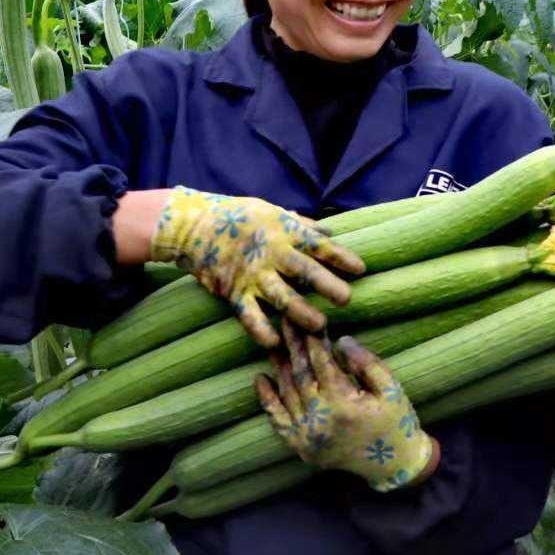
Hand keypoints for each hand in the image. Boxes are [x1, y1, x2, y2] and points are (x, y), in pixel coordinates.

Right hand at [150, 187, 364, 345]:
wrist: (194, 225)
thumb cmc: (238, 216)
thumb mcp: (272, 211)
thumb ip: (301, 224)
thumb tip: (329, 232)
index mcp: (283, 231)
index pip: (318, 245)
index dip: (340, 256)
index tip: (360, 269)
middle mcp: (270, 252)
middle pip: (303, 270)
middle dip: (326, 284)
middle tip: (347, 299)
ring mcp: (252, 274)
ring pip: (280, 296)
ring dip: (300, 312)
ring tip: (320, 325)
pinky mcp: (233, 291)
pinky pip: (248, 314)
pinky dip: (260, 329)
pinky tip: (274, 343)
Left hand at [255, 321, 438, 491]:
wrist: (393, 465)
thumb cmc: (396, 421)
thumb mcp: (390, 388)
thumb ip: (366, 362)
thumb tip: (340, 340)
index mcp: (343, 403)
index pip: (321, 363)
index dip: (312, 339)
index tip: (305, 319)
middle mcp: (320, 420)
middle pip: (301, 373)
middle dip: (293, 344)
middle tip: (285, 319)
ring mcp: (307, 435)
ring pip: (287, 392)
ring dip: (279, 365)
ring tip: (273, 342)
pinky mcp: (301, 446)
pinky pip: (278, 421)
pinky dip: (268, 400)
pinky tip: (261, 378)